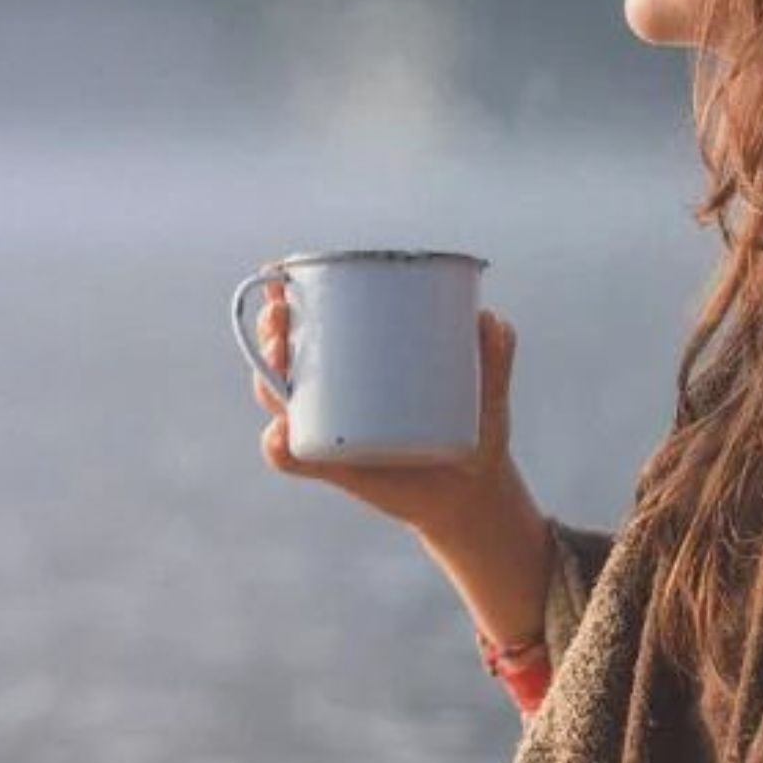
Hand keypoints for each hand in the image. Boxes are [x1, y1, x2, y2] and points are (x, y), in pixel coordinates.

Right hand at [251, 278, 519, 538]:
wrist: (473, 490)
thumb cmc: (476, 425)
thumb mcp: (489, 387)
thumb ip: (496, 353)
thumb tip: (490, 320)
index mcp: (359, 357)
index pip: (311, 319)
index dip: (286, 296)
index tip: (280, 272)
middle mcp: (333, 390)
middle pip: (283, 354)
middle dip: (270, 331)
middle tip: (281, 318)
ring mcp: (328, 428)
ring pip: (277, 398)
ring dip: (266, 378)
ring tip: (280, 368)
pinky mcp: (331, 469)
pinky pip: (290, 457)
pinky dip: (278, 446)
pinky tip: (281, 432)